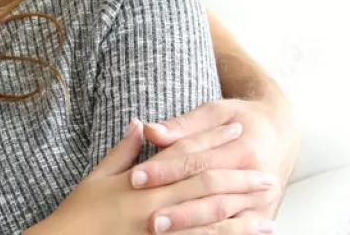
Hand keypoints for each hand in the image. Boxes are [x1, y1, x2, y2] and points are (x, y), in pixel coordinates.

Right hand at [31, 120, 277, 234]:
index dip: (210, 138)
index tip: (234, 128)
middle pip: (205, 183)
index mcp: (140, 179)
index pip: (183, 152)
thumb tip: (142, 125)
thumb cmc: (81, 210)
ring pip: (210, 218)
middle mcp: (154, 202)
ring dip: (242, 215)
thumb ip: (123, 151)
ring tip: (268, 214)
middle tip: (267, 175)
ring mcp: (160, 228)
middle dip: (238, 178)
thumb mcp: (98, 176)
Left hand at [130, 99, 299, 228]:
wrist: (281, 134)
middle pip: (210, 196)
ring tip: (163, 233)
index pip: (196, 163)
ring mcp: (262, 201)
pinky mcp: (262, 216)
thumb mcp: (216, 112)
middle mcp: (256, 178)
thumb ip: (183, 125)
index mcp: (243, 150)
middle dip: (179, 209)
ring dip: (194, 228)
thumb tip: (149, 131)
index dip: (165, 170)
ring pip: (223, 218)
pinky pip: (236, 231)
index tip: (135, 178)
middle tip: (148, 219)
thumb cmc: (243, 120)